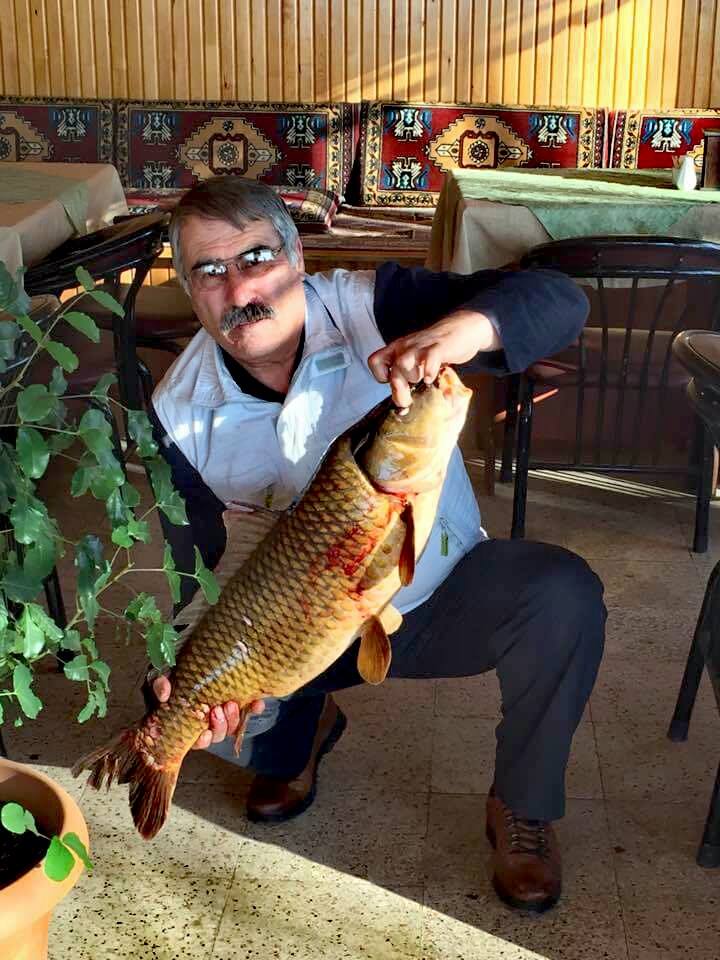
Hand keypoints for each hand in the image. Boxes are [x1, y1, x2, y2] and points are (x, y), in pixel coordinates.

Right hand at [151, 674, 265, 749]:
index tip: (204, 733)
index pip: (194, 740)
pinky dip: (253, 708)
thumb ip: (160, 684)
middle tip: (219, 710)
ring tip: (231, 704)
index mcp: (185, 719)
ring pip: (232, 727)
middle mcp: (205, 719)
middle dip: (219, 727)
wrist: (204, 650)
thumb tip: (164, 694)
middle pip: (216, 736)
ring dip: (233, 719)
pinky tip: (257, 703)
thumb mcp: (163, 673)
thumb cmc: (176, 666)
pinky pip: (249, 710)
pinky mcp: (240, 700)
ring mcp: (223, 710)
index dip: (201, 740)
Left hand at [368, 310, 500, 407]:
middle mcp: (405, 347)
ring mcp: (421, 346)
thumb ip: (409, 378)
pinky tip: (431, 378)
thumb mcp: (416, 360)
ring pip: (404, 363)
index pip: (374, 361)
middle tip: (407, 402)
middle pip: (393, 369)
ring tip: (421, 382)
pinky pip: (430, 357)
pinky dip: (429, 370)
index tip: (392, 383)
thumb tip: (404, 405)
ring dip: (411, 377)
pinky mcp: (439, 346)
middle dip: (399, 390)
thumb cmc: (436, 350)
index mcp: (397, 350)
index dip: (380, 375)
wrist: (460, 328)